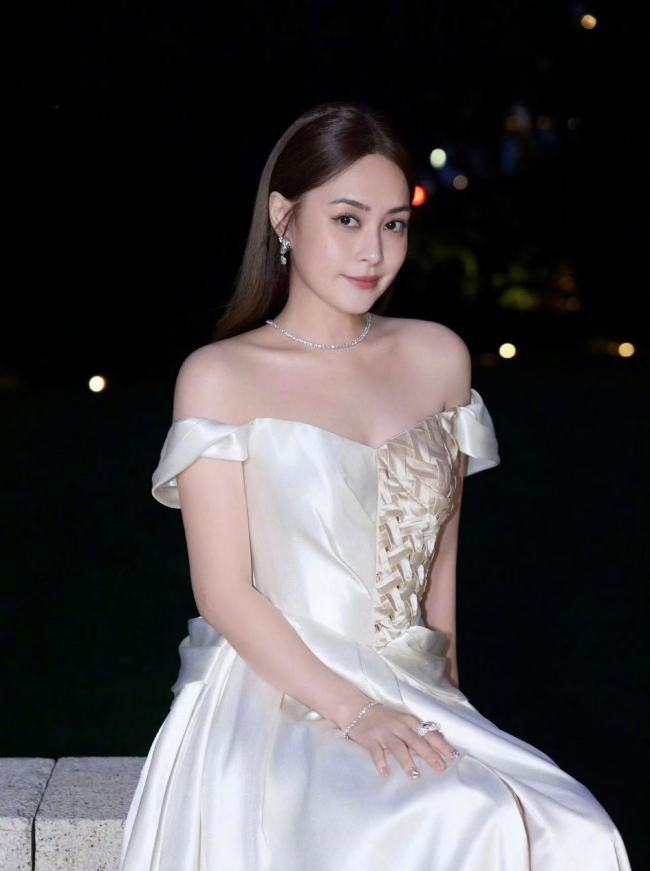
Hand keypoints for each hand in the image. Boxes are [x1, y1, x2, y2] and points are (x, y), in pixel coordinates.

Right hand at [345, 702, 459, 779]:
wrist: (357, 709)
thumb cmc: (385, 719)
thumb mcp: (403, 722)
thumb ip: (417, 734)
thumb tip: (439, 749)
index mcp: (409, 722)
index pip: (428, 733)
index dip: (441, 744)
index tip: (453, 756)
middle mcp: (398, 726)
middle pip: (416, 740)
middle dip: (429, 754)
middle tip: (440, 768)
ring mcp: (384, 732)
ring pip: (398, 747)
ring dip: (406, 761)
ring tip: (414, 776)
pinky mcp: (369, 739)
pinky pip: (375, 752)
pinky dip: (380, 762)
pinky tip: (385, 773)